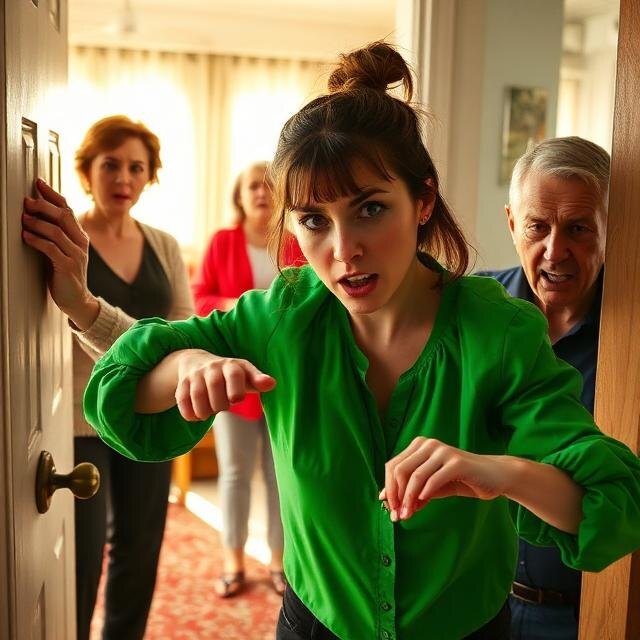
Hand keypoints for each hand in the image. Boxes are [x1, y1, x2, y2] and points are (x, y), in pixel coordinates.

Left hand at [22, 178, 98, 328]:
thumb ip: (56, 233)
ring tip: (23, 219)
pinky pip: (52, 249)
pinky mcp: (68, 267)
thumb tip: (35, 213)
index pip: (67, 209)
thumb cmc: (65, 273)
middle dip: (44, 205)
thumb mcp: (63, 250)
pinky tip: (26, 237)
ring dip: (37, 223)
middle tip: (27, 201)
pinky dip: (37, 241)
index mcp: (80, 236)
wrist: (77, 299)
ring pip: (57, 231)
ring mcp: (76, 255)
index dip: (53, 194)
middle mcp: (80, 243)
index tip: (39, 182)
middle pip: (64, 216)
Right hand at [174, 349, 275, 420]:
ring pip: (197, 395)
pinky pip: (182, 401)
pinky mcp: (182, 384)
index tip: (236, 400)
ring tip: (210, 413)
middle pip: (214, 386)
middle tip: (223, 406)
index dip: (236, 389)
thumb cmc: (229, 374)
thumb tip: (272, 384)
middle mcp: (212, 367)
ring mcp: (195, 375)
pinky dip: (190, 414)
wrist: (197, 361)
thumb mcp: (245, 374)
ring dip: (205, 411)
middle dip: (220, 404)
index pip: (234, 373)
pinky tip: (197, 416)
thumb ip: (258, 380)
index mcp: (231, 365)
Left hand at [381, 437, 508, 521]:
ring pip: (415, 476)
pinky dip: (425, 493)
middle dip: (396, 495)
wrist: (493, 476)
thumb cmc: (460, 479)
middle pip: (400, 470)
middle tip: (398, 515)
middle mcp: (428, 445)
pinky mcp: (457, 462)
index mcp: (419, 446)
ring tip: (407, 514)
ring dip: (408, 499)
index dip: (388, 488)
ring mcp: (442, 451)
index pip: (393, 466)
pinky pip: (434, 479)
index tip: (390, 508)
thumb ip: (412, 490)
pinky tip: (423, 503)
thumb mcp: (431, 486)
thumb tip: (385, 500)